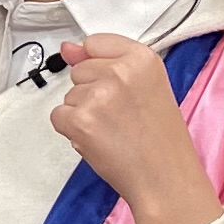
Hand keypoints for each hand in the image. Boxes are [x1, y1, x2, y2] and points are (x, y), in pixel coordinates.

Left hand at [49, 34, 223, 223]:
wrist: (165, 179)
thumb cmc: (160, 139)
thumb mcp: (145, 88)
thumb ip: (104, 61)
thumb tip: (67, 47)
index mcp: (142, 58)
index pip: (95, 43)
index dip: (101, 69)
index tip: (120, 90)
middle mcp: (120, 72)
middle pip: (79, 71)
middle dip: (92, 92)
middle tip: (121, 117)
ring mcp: (98, 96)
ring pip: (69, 95)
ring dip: (84, 113)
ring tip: (114, 131)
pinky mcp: (80, 120)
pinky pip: (58, 116)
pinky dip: (72, 131)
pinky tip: (99, 141)